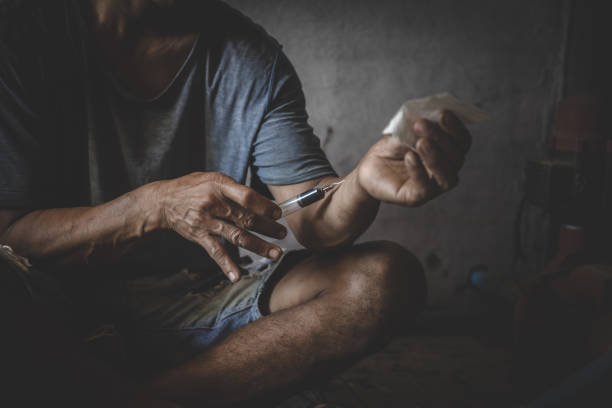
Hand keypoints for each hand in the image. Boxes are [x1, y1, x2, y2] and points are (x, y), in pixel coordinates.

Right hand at [154, 172, 286, 281]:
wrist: (163, 201)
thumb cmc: (193, 188)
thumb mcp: (213, 178)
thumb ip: (235, 189)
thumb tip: (262, 203)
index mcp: (219, 185)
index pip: (247, 197)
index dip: (265, 206)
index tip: (278, 214)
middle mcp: (213, 204)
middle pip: (246, 218)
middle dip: (268, 228)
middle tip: (282, 234)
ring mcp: (206, 222)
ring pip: (237, 236)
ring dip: (258, 246)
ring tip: (275, 253)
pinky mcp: (199, 236)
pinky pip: (216, 252)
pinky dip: (227, 265)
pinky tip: (237, 276)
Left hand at [357, 110, 471, 205]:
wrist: (369, 169)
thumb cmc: (391, 150)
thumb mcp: (405, 132)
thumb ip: (419, 125)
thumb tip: (430, 114)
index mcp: (447, 152)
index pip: (462, 141)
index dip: (456, 127)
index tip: (443, 113)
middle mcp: (445, 170)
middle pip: (456, 157)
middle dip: (441, 138)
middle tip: (421, 124)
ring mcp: (434, 186)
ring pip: (447, 176)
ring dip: (435, 157)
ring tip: (421, 142)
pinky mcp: (417, 197)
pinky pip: (424, 187)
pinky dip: (418, 171)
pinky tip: (409, 157)